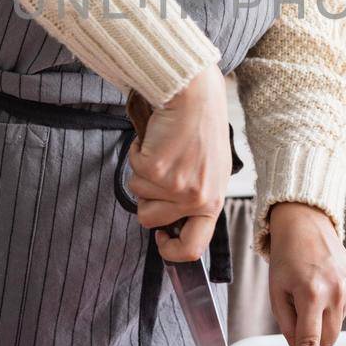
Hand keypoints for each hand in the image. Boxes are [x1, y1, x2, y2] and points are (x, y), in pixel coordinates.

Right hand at [126, 66, 231, 262]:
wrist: (195, 95)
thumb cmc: (202, 127)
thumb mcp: (211, 170)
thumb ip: (196, 198)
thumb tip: (170, 223)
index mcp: (213, 201)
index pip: (194, 248)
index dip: (171, 250)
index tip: (161, 237)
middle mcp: (196, 198)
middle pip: (150, 219)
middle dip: (146, 197)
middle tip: (160, 170)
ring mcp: (176, 186)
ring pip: (138, 194)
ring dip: (142, 172)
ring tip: (164, 149)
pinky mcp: (156, 169)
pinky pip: (132, 169)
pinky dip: (137, 152)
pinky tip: (155, 138)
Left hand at [265, 203, 345, 345]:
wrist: (307, 225)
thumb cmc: (287, 258)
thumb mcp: (277, 292)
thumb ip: (287, 326)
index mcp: (310, 293)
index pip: (309, 341)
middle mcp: (335, 291)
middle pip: (326, 341)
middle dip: (314, 336)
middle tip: (301, 309)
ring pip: (336, 327)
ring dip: (324, 317)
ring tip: (313, 288)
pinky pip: (345, 312)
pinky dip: (334, 305)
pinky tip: (327, 283)